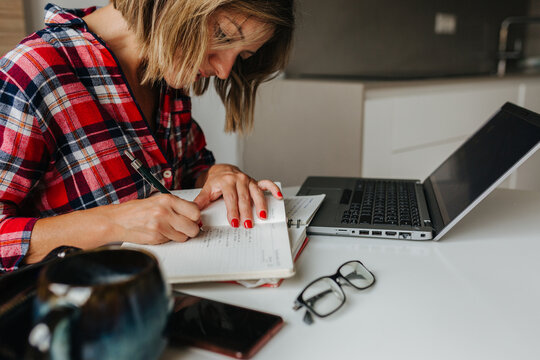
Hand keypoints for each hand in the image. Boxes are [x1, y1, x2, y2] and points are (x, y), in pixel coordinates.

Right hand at [27, 194, 201, 263]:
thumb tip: (194, 214)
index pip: (195, 211)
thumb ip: (176, 206)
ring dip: (181, 235)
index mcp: (167, 200)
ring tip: (171, 230)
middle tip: (186, 227)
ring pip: (184, 236)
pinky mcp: (155, 237)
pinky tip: (161, 233)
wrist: (117, 220)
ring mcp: (160, 226)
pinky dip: (169, 239)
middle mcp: (165, 212)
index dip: (195, 217)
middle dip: (191, 229)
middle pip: (193, 226)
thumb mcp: (158, 201)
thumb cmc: (137, 210)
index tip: (193, 218)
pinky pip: (172, 241)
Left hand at [193, 164, 282, 228]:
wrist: (221, 170)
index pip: (230, 198)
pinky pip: (266, 184)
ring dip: (260, 205)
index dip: (232, 211)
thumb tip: (195, 214)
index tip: (234, 222)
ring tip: (262, 216)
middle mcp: (239, 179)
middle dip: (246, 212)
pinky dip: (273, 189)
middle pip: (244, 198)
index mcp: (226, 181)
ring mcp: (248, 180)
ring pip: (256, 193)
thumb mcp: (206, 190)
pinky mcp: (255, 181)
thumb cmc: (215, 182)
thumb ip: (201, 201)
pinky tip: (278, 196)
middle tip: (248, 225)